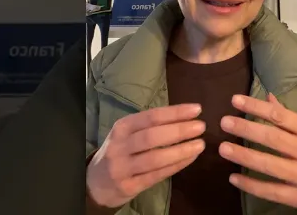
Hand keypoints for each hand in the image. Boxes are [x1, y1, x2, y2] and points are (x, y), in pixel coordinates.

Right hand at [87, 103, 205, 207]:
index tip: (196, 109)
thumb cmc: (120, 151)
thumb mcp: (127, 134)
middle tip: (201, 127)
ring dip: (180, 151)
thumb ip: (149, 126)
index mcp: (122, 127)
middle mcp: (119, 146)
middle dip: (179, 130)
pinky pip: (156, 175)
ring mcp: (122, 168)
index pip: (151, 116)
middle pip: (152, 136)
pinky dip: (176, 166)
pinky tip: (190, 158)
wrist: (95, 182)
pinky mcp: (128, 187)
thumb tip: (185, 116)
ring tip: (200, 144)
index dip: (175, 112)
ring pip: (154, 158)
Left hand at [219, 93, 296, 214]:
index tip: (235, 100)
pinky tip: (234, 178)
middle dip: (247, 129)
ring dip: (245, 156)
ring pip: (271, 165)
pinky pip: (272, 191)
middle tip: (224, 122)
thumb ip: (288, 116)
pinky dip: (252, 185)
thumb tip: (267, 96)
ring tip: (224, 148)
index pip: (280, 116)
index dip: (256, 107)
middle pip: (274, 139)